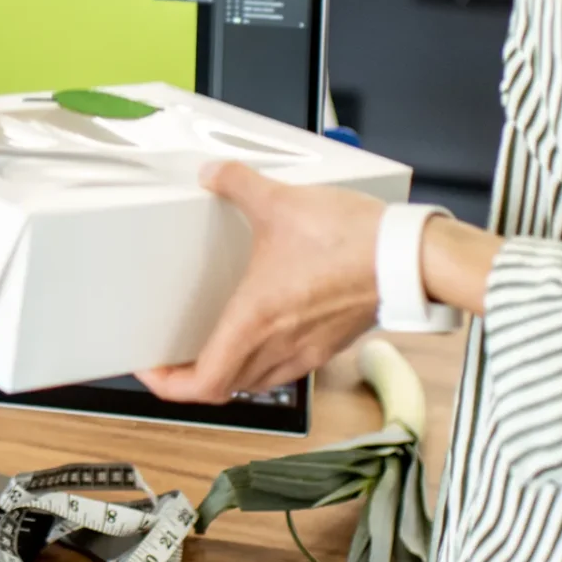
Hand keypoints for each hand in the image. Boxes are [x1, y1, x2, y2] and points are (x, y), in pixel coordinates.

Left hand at [134, 161, 386, 403]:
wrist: (410, 258)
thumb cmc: (353, 241)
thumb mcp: (281, 202)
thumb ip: (238, 184)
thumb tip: (213, 174)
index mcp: (255, 322)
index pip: (202, 385)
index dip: (167, 384)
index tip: (151, 368)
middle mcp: (278, 346)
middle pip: (223, 387)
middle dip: (191, 378)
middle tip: (173, 357)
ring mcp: (307, 351)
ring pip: (254, 381)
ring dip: (228, 371)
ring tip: (212, 346)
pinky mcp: (329, 344)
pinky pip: (285, 368)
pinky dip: (262, 361)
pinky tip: (262, 331)